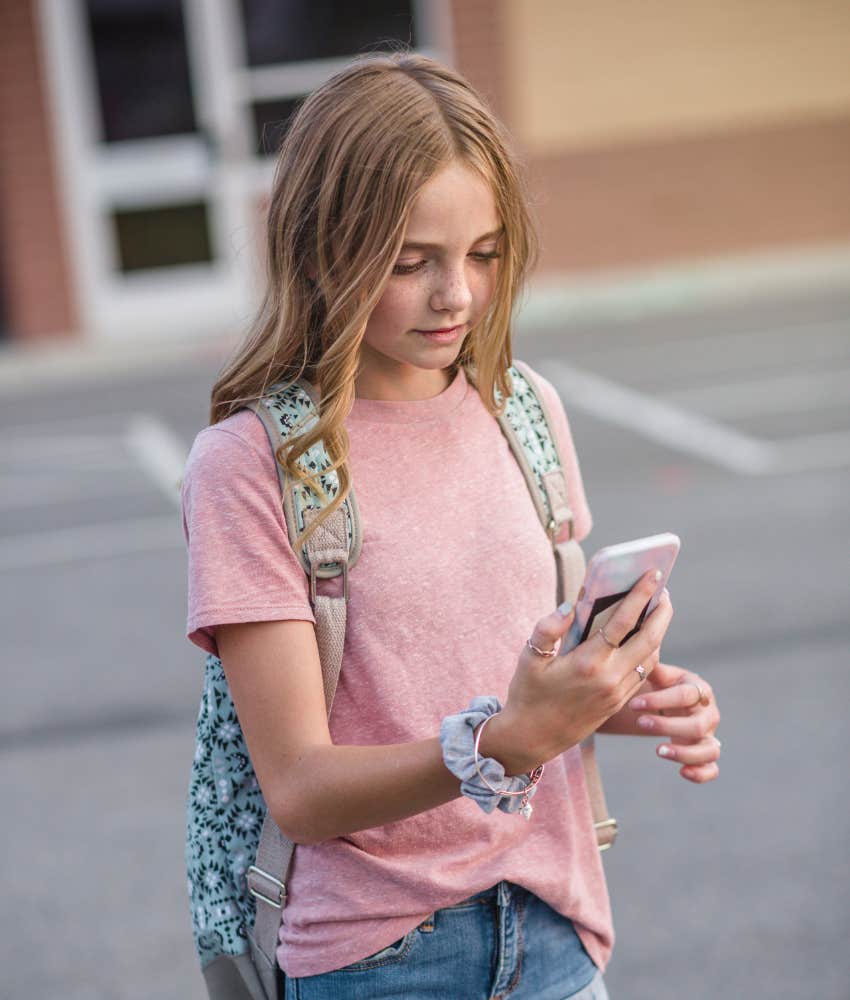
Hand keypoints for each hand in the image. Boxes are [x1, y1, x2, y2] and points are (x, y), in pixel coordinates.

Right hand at [484, 569, 673, 773]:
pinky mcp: (619, 703)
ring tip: (657, 609)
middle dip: (661, 611)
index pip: (623, 622)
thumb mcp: (529, 657)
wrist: (532, 738)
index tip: (653, 575)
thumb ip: (548, 628)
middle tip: (663, 589)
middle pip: (650, 639)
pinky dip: (649, 651)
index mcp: (588, 663)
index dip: (640, 596)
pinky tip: (645, 637)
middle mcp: (609, 678)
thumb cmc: (528, 694)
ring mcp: (618, 693)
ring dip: (659, 631)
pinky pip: (643, 672)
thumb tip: (569, 606)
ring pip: (651, 656)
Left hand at [628, 659, 720, 782]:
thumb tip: (640, 658)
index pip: (685, 695)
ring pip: (709, 750)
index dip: (659, 700)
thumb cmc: (665, 686)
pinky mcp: (707, 754)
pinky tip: (682, 772)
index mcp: (699, 689)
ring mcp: (710, 736)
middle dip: (667, 726)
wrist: (676, 703)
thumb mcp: (660, 674)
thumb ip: (652, 668)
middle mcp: (709, 714)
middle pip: (697, 725)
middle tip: (640, 723)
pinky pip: (712, 769)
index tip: (633, 704)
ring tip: (658, 751)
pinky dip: (701, 773)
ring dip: (684, 753)